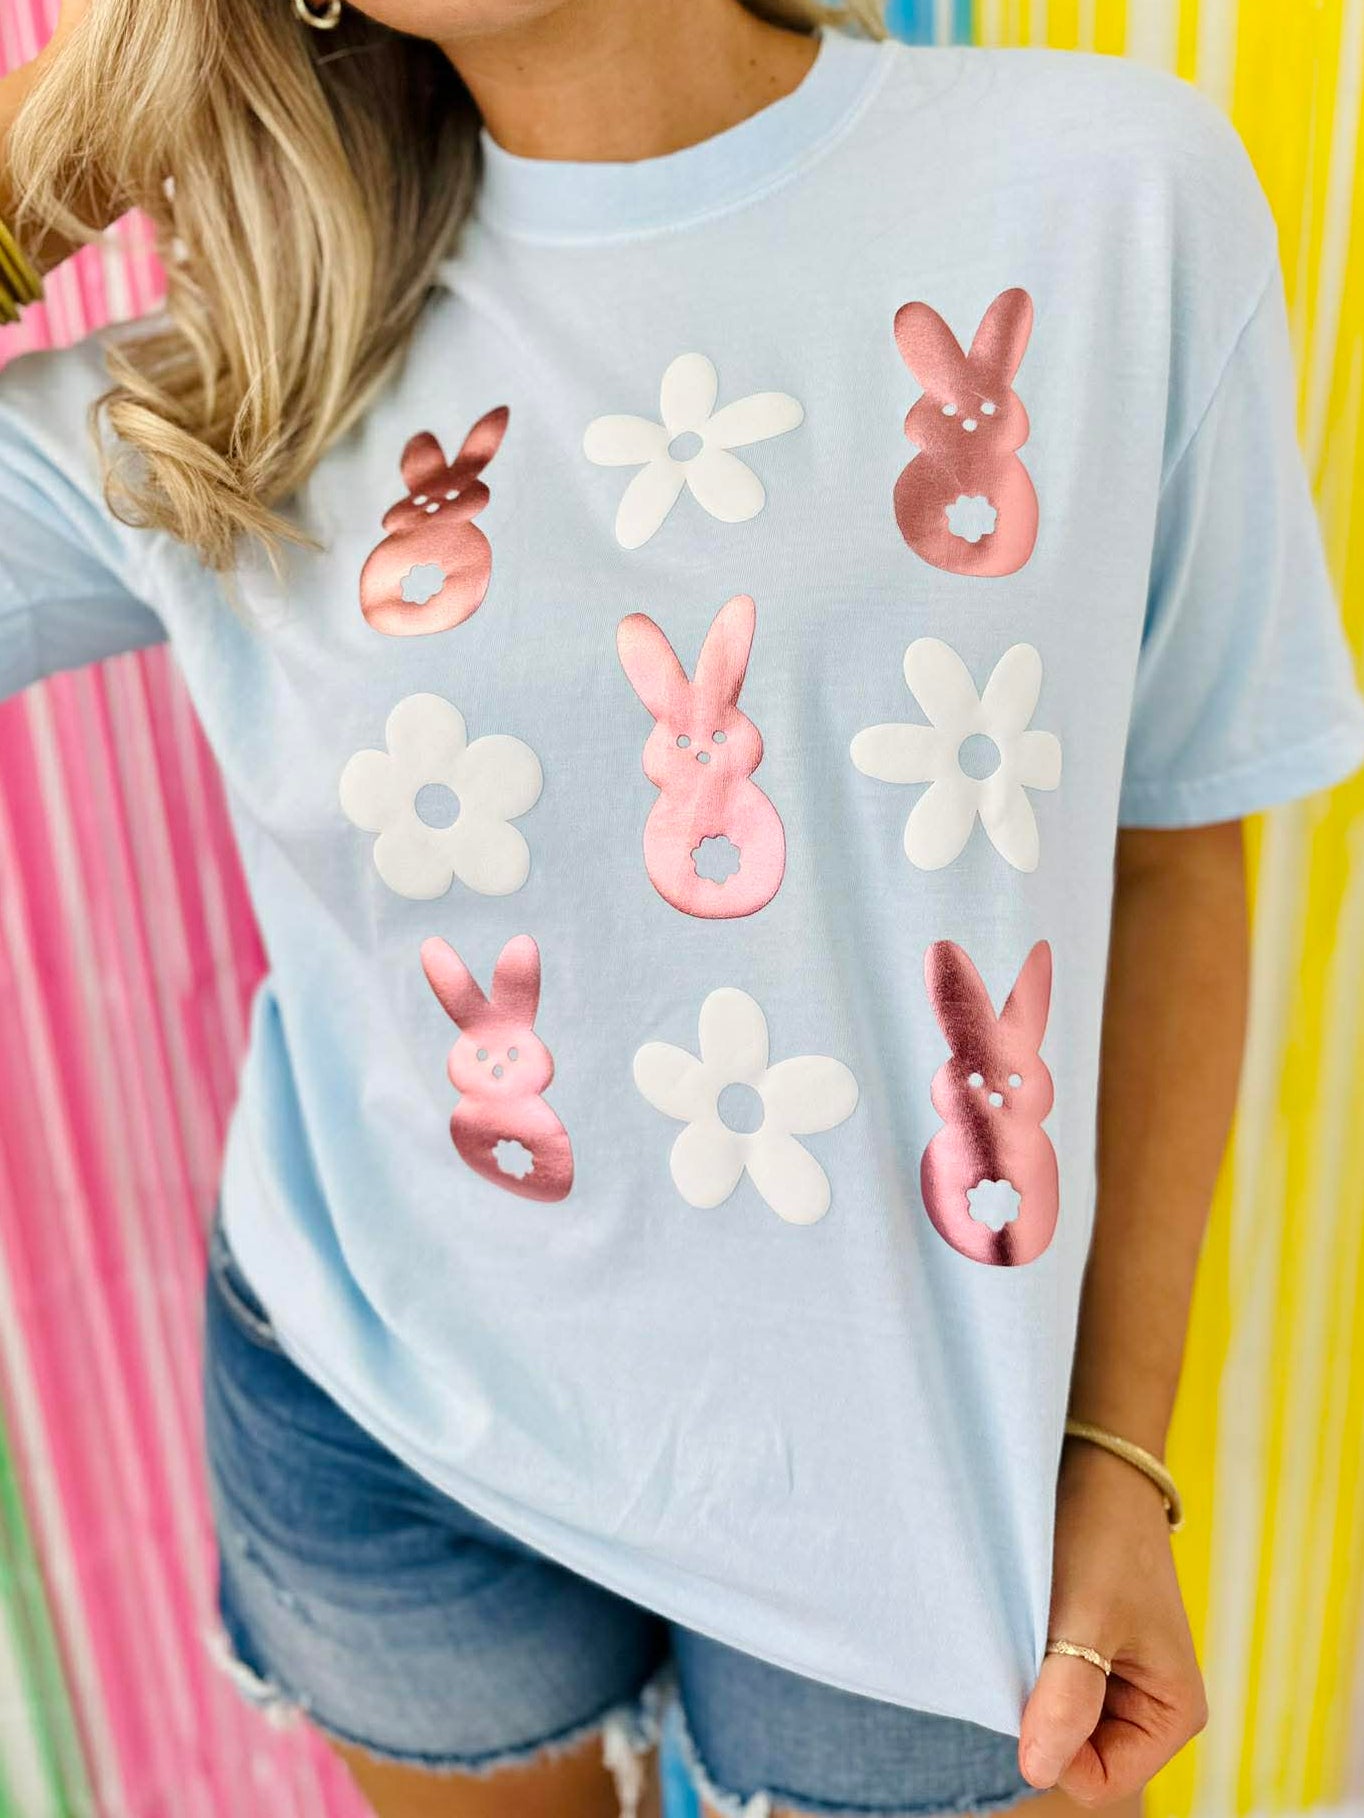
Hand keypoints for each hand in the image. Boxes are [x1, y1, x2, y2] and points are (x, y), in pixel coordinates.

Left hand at [1018, 1440, 1207, 1803]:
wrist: (1095, 1466)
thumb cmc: (1101, 1535)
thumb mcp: (1086, 1615)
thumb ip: (1067, 1696)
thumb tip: (1037, 1771)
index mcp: (1173, 1714)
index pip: (1095, 1779)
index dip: (1054, 1740)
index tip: (1034, 1673)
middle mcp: (1151, 1707)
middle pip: (1075, 1754)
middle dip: (1043, 1710)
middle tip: (1032, 1641)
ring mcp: (1119, 1683)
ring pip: (1056, 1720)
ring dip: (1032, 1682)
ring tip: (1032, 1625)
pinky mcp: (1089, 1654)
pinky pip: (1048, 1686)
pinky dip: (1028, 1661)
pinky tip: (1026, 1620)